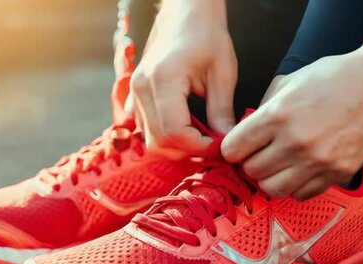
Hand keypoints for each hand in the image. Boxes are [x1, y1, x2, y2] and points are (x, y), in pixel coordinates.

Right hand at [128, 0, 236, 154]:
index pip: (174, 132)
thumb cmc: (206, 35)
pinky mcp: (135, 97)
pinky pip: (145, 129)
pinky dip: (164, 136)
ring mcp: (134, 93)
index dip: (198, 146)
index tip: (219, 146)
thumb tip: (227, 143)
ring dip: (176, 146)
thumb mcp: (223, 73)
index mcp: (164, 79)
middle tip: (212, 146)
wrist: (185, 14)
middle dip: (187, 151)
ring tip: (201, 138)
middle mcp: (142, 88)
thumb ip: (222, 111)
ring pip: (149, 140)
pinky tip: (186, 128)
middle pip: (159, 141)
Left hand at [221, 45, 362, 200]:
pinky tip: (300, 170)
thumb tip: (247, 131)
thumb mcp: (290, 82)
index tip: (238, 146)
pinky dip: (295, 186)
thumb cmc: (336, 78)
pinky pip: (301, 194)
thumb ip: (265, 109)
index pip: (234, 149)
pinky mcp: (336, 174)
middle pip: (251, 171)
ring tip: (278, 166)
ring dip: (270, 179)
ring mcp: (317, 162)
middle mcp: (295, 143)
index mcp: (278, 116)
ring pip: (272, 189)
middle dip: (250, 163)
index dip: (232, 148)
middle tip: (259, 154)